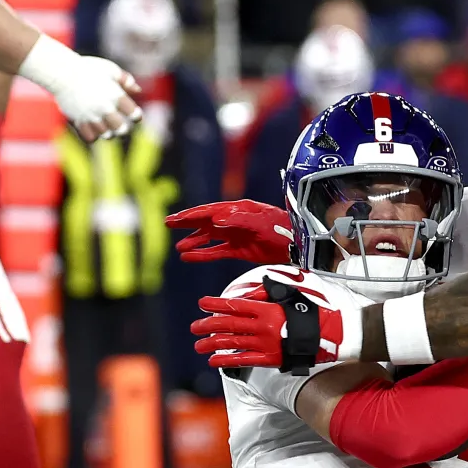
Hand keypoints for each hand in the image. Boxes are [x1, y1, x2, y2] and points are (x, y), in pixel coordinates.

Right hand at [65, 57, 141, 141]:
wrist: (61, 72)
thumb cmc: (87, 68)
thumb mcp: (110, 69)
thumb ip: (125, 79)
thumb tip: (137, 90)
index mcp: (115, 96)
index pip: (134, 115)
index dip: (136, 115)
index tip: (132, 112)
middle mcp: (105, 108)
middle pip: (121, 130)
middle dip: (123, 128)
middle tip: (119, 122)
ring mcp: (91, 116)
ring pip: (107, 135)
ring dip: (109, 131)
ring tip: (105, 123)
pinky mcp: (79, 121)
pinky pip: (90, 138)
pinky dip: (94, 135)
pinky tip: (93, 127)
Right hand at [167, 201, 293, 263]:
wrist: (299, 245)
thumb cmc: (282, 229)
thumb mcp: (261, 223)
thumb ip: (239, 220)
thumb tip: (216, 219)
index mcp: (239, 210)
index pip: (210, 211)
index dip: (191, 215)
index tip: (174, 219)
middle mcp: (235, 221)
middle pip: (206, 221)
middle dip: (187, 223)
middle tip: (168, 223)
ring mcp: (237, 235)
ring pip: (210, 237)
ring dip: (194, 241)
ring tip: (179, 248)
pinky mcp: (240, 250)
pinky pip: (217, 251)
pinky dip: (203, 254)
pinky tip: (189, 257)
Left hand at [192, 275, 359, 370]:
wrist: (335, 334)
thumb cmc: (315, 312)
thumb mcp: (291, 295)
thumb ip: (269, 293)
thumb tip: (249, 294)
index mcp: (267, 308)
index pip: (235, 305)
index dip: (216, 304)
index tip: (202, 303)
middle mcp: (263, 326)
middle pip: (228, 325)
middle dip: (208, 325)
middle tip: (195, 327)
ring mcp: (266, 344)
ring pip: (231, 343)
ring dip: (212, 344)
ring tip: (199, 345)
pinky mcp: (272, 359)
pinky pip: (244, 360)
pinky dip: (226, 360)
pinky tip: (214, 360)